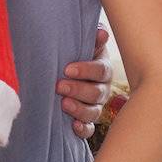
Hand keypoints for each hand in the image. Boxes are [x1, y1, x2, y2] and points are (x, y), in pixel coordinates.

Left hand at [57, 25, 112, 139]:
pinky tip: (73, 126)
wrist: (63, 72)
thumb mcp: (81, 45)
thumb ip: (91, 39)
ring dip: (79, 109)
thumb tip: (101, 32)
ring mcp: (95, 106)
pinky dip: (83, 128)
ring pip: (94, 112)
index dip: (86, 70)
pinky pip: (89, 129)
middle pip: (97, 93)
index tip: (67, 69)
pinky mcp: (86, 121)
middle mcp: (102, 89)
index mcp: (102, 70)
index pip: (101, 70)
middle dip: (78, 90)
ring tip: (63, 104)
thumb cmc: (73, 55)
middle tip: (60, 86)